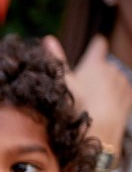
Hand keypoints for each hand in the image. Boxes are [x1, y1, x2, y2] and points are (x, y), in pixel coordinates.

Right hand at [46, 34, 131, 161]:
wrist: (101, 133)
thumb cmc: (79, 106)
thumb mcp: (64, 84)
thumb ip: (57, 59)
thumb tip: (48, 38)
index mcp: (95, 64)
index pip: (98, 46)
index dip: (97, 44)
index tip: (97, 42)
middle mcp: (112, 69)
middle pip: (105, 65)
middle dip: (98, 71)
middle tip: (85, 87)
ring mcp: (123, 83)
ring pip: (114, 78)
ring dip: (106, 84)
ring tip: (94, 99)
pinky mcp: (129, 97)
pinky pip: (122, 90)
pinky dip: (115, 94)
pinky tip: (105, 105)